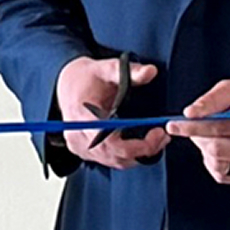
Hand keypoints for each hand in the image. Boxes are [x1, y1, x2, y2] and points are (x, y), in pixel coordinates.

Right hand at [55, 56, 169, 169]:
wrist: (66, 83)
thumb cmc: (85, 77)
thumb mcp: (107, 68)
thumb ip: (130, 71)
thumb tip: (150, 71)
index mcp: (82, 116)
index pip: (110, 142)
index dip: (137, 145)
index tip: (157, 133)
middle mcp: (77, 135)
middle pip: (114, 155)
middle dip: (144, 149)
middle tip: (163, 136)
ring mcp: (79, 145)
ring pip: (113, 161)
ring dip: (138, 154)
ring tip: (156, 139)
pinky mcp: (83, 150)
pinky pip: (108, 160)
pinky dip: (126, 155)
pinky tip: (139, 143)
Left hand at [168, 77, 229, 182]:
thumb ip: (212, 99)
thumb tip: (190, 113)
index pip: (220, 127)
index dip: (192, 127)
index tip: (173, 125)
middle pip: (217, 149)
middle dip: (198, 138)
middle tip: (194, 128)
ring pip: (218, 164)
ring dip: (207, 150)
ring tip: (214, 136)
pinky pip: (223, 174)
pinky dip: (214, 162)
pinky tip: (222, 148)